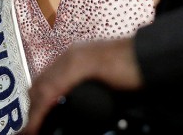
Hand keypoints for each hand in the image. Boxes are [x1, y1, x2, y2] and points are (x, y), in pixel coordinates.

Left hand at [21, 38, 142, 133]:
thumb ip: (91, 87)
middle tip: (32, 129)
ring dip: (35, 114)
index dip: (37, 103)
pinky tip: (39, 125)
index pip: (45, 80)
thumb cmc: (134, 69)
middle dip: (33, 109)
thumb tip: (79, 106)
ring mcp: (74, 59)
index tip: (34, 121)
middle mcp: (70, 55)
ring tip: (32, 131)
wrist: (151, 56)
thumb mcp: (106, 79)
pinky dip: (42, 111)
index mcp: (74, 56)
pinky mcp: (80, 66)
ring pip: (42, 89)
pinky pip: (52, 91)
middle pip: (39, 85)